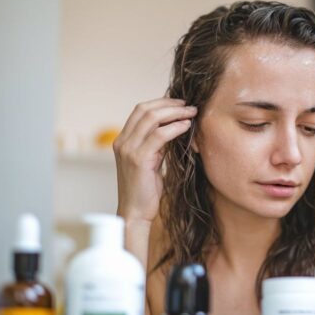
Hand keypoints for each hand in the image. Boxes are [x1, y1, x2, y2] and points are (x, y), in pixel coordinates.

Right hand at [113, 98, 196, 221]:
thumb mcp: (150, 161)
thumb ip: (157, 144)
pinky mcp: (139, 159)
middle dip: (169, 104)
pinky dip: (175, 127)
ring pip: (152, 118)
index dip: (161, 102)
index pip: (140, 110)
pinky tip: (187, 126)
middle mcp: (122, 142)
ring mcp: (129, 149)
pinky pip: (159, 135)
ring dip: (175, 113)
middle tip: (189, 105)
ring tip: (191, 113)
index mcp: (123, 140)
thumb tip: (174, 128)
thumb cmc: (145, 190)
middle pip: (145, 109)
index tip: (180, 103)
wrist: (135, 212)